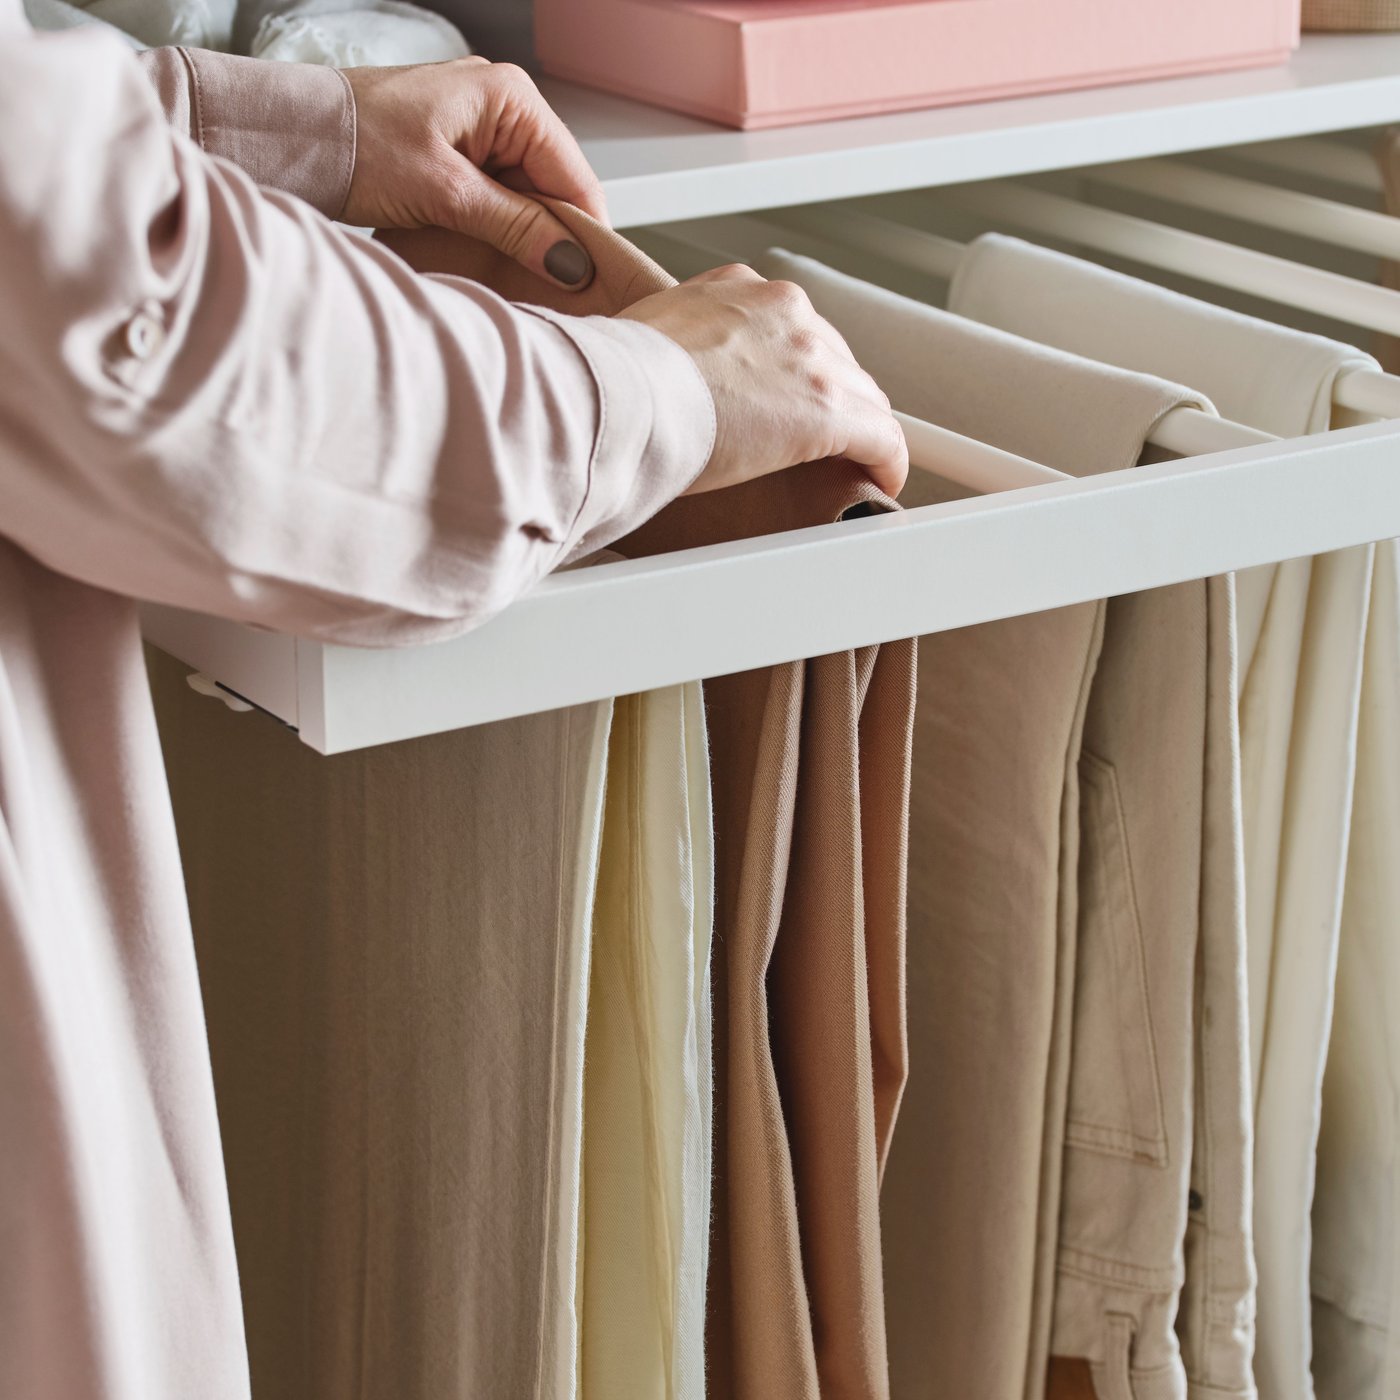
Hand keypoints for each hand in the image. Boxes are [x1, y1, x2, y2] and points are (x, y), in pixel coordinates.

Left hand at [342, 58, 605, 290]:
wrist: (292, 137)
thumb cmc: (355, 142)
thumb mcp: (445, 192)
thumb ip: (514, 226)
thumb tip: (568, 261)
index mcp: (510, 97)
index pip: (575, 175)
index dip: (584, 233)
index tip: (586, 282)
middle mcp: (502, 105)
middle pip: (554, 188)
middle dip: (553, 237)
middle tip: (552, 289)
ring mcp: (480, 128)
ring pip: (527, 197)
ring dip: (524, 237)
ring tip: (520, 277)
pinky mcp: (458, 152)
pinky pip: (498, 197)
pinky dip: (498, 228)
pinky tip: (491, 256)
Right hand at [620, 265, 907, 496]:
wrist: (622, 396)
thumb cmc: (617, 380)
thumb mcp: (648, 338)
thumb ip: (675, 347)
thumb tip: (664, 377)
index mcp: (739, 290)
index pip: (791, 329)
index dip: (798, 370)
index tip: (792, 396)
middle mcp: (784, 311)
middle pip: (834, 359)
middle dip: (831, 399)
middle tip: (822, 439)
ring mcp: (811, 358)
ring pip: (862, 397)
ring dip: (860, 432)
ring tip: (856, 464)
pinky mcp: (829, 410)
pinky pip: (882, 438)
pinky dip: (887, 462)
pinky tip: (883, 480)